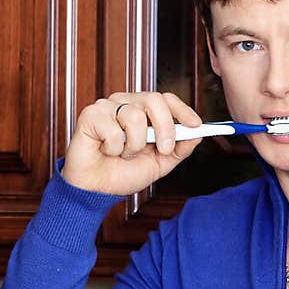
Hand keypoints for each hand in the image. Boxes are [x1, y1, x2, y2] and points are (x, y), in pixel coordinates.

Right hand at [62, 91, 203, 195]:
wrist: (96, 189)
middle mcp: (125, 104)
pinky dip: (114, 149)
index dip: (182, 110)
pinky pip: (113, 130)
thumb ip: (179, 149)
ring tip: (122, 154)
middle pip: (154, 100)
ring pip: (134, 117)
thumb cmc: (122, 173)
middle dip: (165, 127)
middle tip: (163, 149)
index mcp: (142, 111)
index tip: (196, 125)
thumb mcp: (159, 164)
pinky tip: (106, 151)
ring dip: (133, 146)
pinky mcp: (90, 115)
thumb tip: (197, 134)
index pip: (165, 99)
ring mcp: (107, 107)